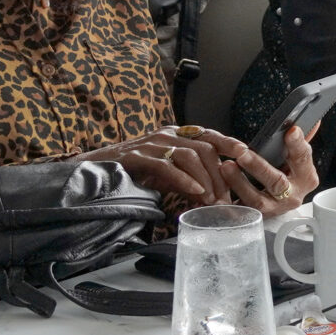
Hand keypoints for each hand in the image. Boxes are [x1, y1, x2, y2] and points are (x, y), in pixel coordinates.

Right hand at [79, 124, 318, 216]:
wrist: (89, 171)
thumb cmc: (128, 173)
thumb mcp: (162, 174)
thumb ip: (184, 177)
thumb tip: (208, 193)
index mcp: (172, 135)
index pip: (207, 134)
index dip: (228, 142)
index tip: (245, 154)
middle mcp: (164, 135)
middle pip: (203, 147)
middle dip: (219, 173)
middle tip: (227, 198)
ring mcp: (150, 144)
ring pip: (188, 155)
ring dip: (204, 179)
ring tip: (212, 200)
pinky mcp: (136, 157)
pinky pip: (166, 166)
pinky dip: (183, 180)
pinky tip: (194, 193)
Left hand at [219, 123, 319, 217]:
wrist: (278, 203)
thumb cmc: (286, 175)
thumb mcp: (295, 159)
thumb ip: (298, 142)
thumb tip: (309, 122)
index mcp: (306, 178)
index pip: (303, 159)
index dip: (298, 145)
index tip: (291, 130)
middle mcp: (292, 196)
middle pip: (277, 182)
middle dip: (258, 167)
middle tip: (242, 153)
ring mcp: (274, 209)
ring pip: (257, 200)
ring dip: (239, 182)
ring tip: (225, 166)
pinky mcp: (255, 217)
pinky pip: (240, 211)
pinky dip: (227, 200)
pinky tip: (217, 188)